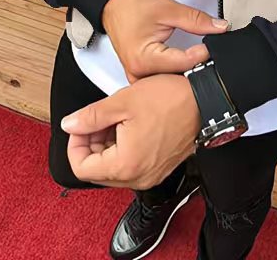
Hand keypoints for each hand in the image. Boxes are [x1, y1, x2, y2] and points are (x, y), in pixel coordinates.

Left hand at [61, 73, 200, 188]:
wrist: (205, 100)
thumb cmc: (172, 99)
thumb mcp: (122, 101)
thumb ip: (90, 116)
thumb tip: (70, 125)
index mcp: (125, 165)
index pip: (81, 168)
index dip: (75, 144)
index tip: (80, 125)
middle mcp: (138, 177)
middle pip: (97, 170)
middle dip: (92, 143)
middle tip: (99, 118)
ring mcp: (151, 174)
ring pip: (114, 167)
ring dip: (108, 144)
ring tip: (117, 118)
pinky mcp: (160, 167)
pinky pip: (132, 164)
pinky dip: (124, 147)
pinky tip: (130, 124)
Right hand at [102, 0, 219, 82]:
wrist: (112, 1)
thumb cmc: (130, 4)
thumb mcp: (168, 8)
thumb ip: (196, 20)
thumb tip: (219, 27)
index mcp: (144, 59)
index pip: (184, 63)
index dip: (203, 54)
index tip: (214, 44)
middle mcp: (138, 72)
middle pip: (176, 76)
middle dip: (195, 66)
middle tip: (210, 53)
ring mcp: (137, 75)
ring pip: (169, 80)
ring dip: (185, 71)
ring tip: (198, 58)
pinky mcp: (138, 72)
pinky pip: (161, 77)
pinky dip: (174, 71)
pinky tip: (184, 64)